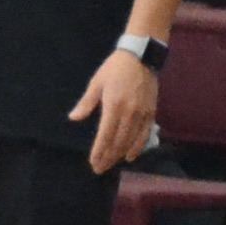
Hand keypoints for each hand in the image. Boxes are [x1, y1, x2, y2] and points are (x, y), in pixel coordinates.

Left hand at [68, 50, 156, 172]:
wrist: (141, 56)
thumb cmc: (115, 69)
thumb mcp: (97, 82)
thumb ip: (86, 103)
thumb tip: (73, 118)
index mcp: (114, 105)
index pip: (105, 135)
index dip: (99, 151)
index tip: (93, 163)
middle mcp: (129, 113)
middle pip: (119, 141)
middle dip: (109, 157)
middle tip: (100, 169)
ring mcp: (142, 113)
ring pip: (132, 140)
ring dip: (121, 155)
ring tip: (112, 164)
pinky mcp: (152, 112)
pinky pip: (146, 134)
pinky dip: (138, 147)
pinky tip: (131, 155)